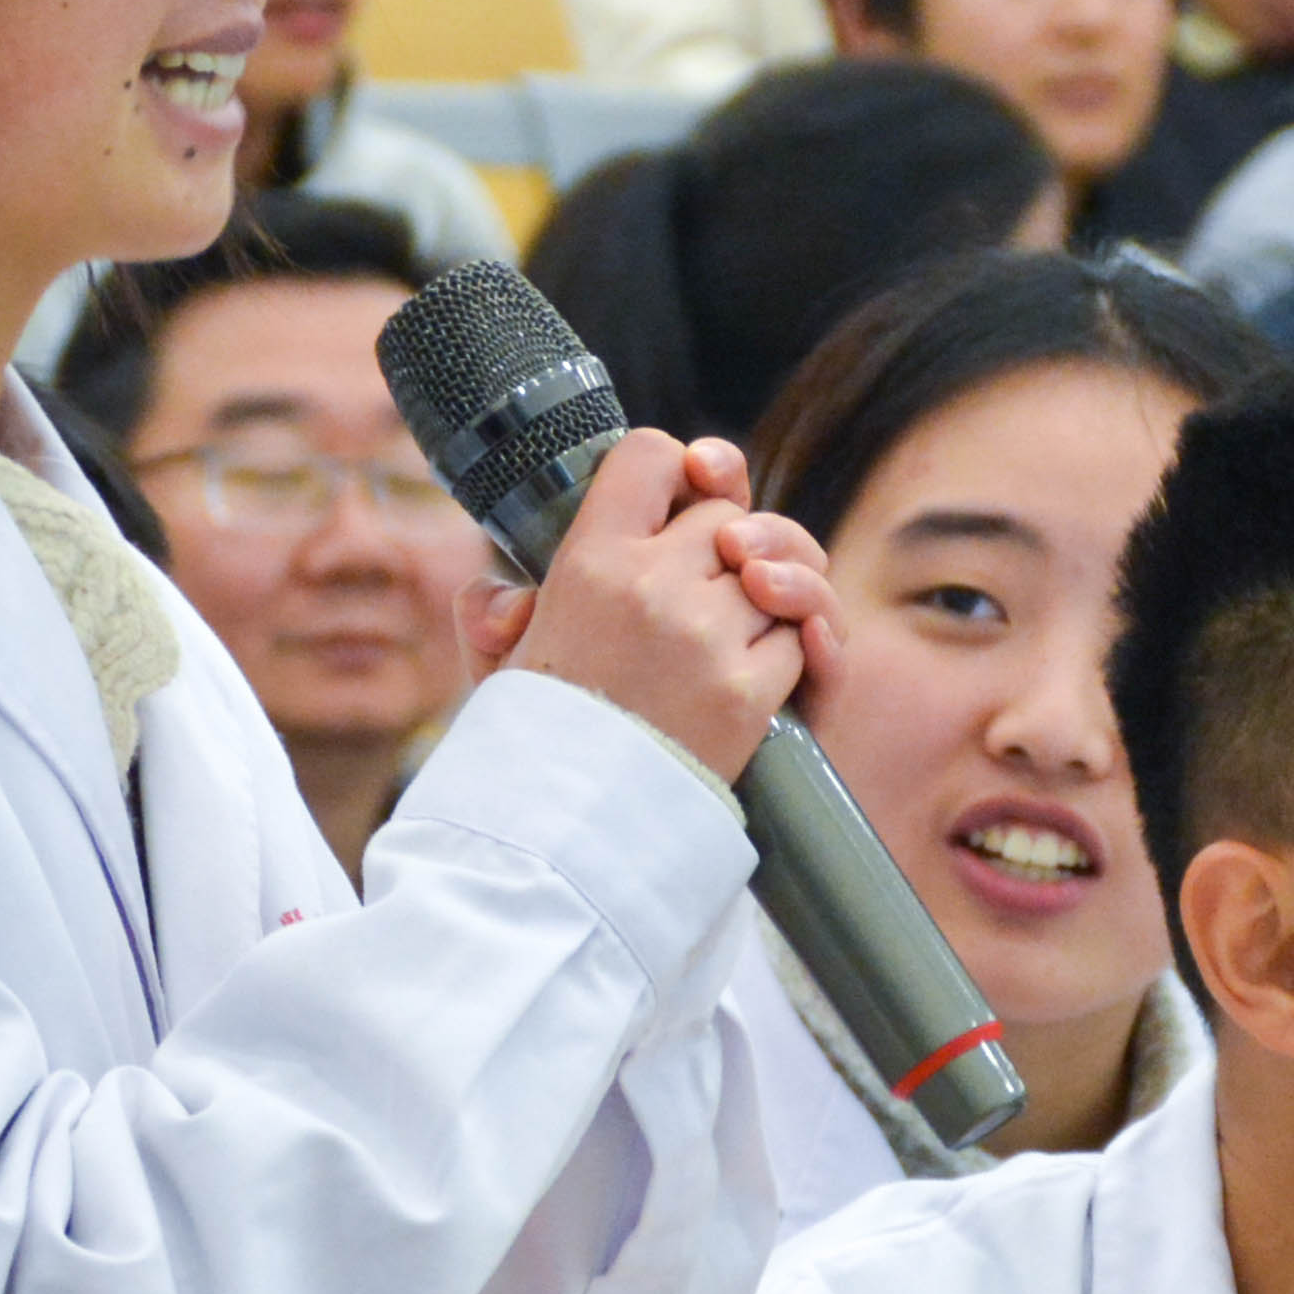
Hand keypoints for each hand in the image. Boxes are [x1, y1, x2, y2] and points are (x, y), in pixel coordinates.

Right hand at [465, 432, 832, 778]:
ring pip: (777, 572)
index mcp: (587, 563)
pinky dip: (795, 651)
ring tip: (743, 627)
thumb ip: (491, 615)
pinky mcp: (749, 691)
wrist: (564, 838)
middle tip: (711, 584)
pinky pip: (802, 638)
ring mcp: (705, 636)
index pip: (652, 455)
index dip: (678, 468)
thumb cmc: (532, 749)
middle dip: (728, 546)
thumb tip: (506, 599)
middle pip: (728, 515)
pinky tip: (766, 668)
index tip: (681, 495)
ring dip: (770, 600)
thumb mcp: (493, 669)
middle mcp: (650, 586)